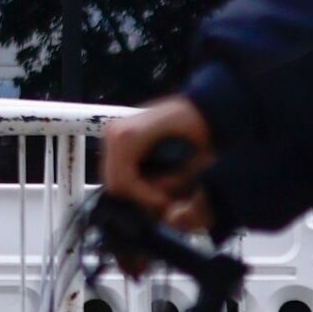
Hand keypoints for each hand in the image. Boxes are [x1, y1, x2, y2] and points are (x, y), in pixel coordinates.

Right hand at [96, 94, 216, 232]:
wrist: (198, 107)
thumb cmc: (200, 126)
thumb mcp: (198, 158)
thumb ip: (178, 183)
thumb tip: (163, 204)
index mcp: (128, 135)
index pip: (123, 182)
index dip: (144, 198)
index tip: (167, 201)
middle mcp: (115, 132)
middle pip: (114, 183)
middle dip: (139, 197)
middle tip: (164, 199)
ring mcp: (113, 134)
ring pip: (113, 178)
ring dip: (136, 190)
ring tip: (161, 190)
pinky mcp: (115, 138)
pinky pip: (116, 169)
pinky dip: (133, 180)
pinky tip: (154, 178)